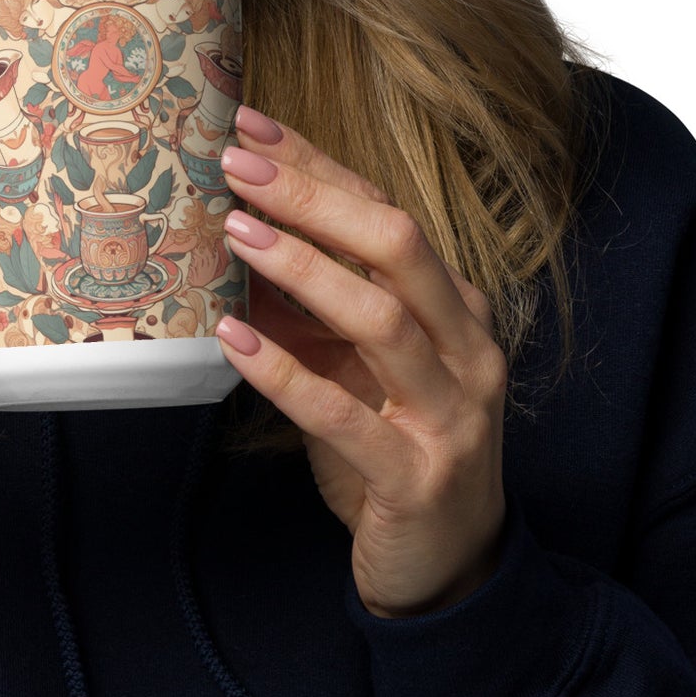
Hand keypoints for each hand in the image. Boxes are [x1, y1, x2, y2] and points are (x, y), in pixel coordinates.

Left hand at [212, 108, 508, 618]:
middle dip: (313, 197)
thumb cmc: (394, 447)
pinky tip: (233, 342)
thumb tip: (229, 234)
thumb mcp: (351, 365)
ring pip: (382, 318)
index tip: (248, 127)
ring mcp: (450, 413)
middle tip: (235, 164)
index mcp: (455, 307)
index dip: (317, 167)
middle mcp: (466, 348)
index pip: (386, 213)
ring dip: (303, 268)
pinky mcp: (417, 477)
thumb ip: (307, 305)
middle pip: (397, 246)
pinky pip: (346, 417)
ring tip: (234, 233)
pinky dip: (286, 375)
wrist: (449, 569)